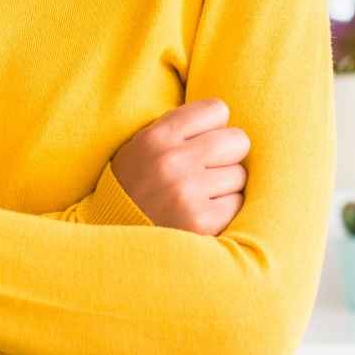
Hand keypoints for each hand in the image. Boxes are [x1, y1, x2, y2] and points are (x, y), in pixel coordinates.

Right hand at [109, 98, 249, 234]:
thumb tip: (224, 117)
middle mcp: (172, 161)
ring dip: (226, 186)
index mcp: (156, 137)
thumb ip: (176, 129)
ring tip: (199, 196)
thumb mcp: (141, 149)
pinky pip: (237, 203)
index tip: (203, 142)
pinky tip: (201, 214)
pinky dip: (224, 210)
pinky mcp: (201, 222)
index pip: (217, 109)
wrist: (114, 245)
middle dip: (228, 155)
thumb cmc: (134, 190)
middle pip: (237, 140)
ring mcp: (187, 192)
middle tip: (208, 171)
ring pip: (239, 174)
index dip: (214, 127)